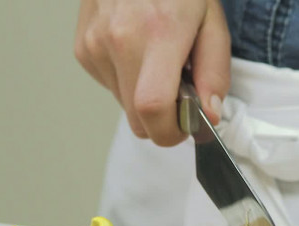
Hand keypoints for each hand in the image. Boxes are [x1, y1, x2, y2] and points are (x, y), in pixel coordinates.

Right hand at [74, 0, 230, 145]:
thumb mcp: (211, 22)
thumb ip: (214, 72)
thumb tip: (208, 116)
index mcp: (159, 33)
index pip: (153, 108)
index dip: (170, 131)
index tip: (185, 128)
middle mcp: (119, 40)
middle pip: (137, 119)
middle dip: (162, 119)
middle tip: (179, 92)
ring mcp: (95, 45)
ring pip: (124, 106)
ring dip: (143, 96)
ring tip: (156, 60)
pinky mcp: (83, 49)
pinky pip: (111, 87)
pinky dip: (128, 80)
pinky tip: (136, 51)